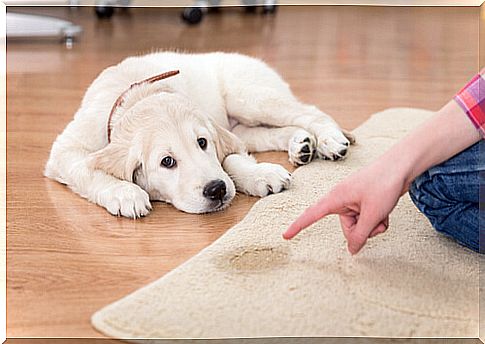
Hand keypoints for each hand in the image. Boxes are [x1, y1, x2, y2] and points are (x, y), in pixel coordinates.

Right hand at [283, 158, 405, 254]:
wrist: (402, 166)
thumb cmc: (384, 184)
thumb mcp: (372, 214)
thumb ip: (361, 235)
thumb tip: (352, 250)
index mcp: (336, 198)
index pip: (312, 214)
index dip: (298, 226)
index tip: (286, 236)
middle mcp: (342, 199)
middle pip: (347, 228)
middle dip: (362, 230)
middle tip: (376, 222)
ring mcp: (354, 200)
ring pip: (360, 225)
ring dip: (373, 225)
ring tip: (383, 213)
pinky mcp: (365, 201)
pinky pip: (367, 219)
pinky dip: (378, 219)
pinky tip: (386, 211)